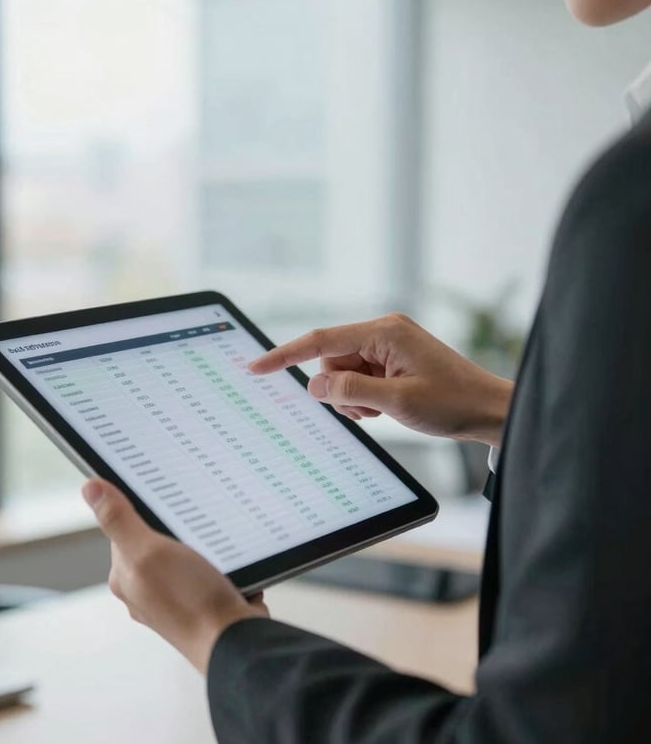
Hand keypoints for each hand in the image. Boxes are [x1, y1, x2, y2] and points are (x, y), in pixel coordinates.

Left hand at [82, 479, 268, 673]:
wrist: (234, 642)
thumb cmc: (191, 604)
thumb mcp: (149, 552)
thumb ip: (120, 520)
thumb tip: (90, 488)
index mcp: (126, 575)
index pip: (125, 526)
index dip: (142, 508)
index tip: (159, 493)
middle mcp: (147, 588)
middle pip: (158, 538)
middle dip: (178, 525)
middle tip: (194, 520)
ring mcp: (176, 595)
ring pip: (187, 551)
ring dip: (203, 542)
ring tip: (214, 543)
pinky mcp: (203, 599)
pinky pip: (211, 567)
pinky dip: (221, 561)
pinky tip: (227, 562)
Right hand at [249, 313, 512, 447]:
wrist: (488, 410)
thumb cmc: (452, 402)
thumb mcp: (396, 401)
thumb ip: (350, 391)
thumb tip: (313, 386)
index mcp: (384, 332)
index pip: (320, 341)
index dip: (284, 355)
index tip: (255, 367)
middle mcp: (383, 332)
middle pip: (331, 361)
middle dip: (340, 390)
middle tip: (368, 411)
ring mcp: (388, 347)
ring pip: (342, 374)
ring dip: (352, 397)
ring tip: (382, 410)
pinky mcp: (392, 361)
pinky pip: (358, 379)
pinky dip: (363, 397)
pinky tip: (385, 407)